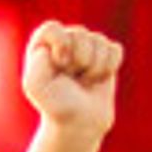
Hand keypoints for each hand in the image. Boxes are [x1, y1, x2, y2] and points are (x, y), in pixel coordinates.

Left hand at [21, 21, 121, 139]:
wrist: (80, 123)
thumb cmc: (56, 104)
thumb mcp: (36, 86)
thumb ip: (38, 62)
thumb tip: (61, 43)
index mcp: (42, 44)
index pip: (52, 28)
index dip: (61, 45)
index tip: (60, 65)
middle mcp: (63, 40)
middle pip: (79, 33)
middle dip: (78, 60)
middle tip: (71, 79)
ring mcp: (86, 45)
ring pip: (99, 41)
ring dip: (93, 68)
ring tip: (83, 81)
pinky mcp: (105, 54)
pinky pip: (115, 50)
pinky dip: (109, 68)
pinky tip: (97, 79)